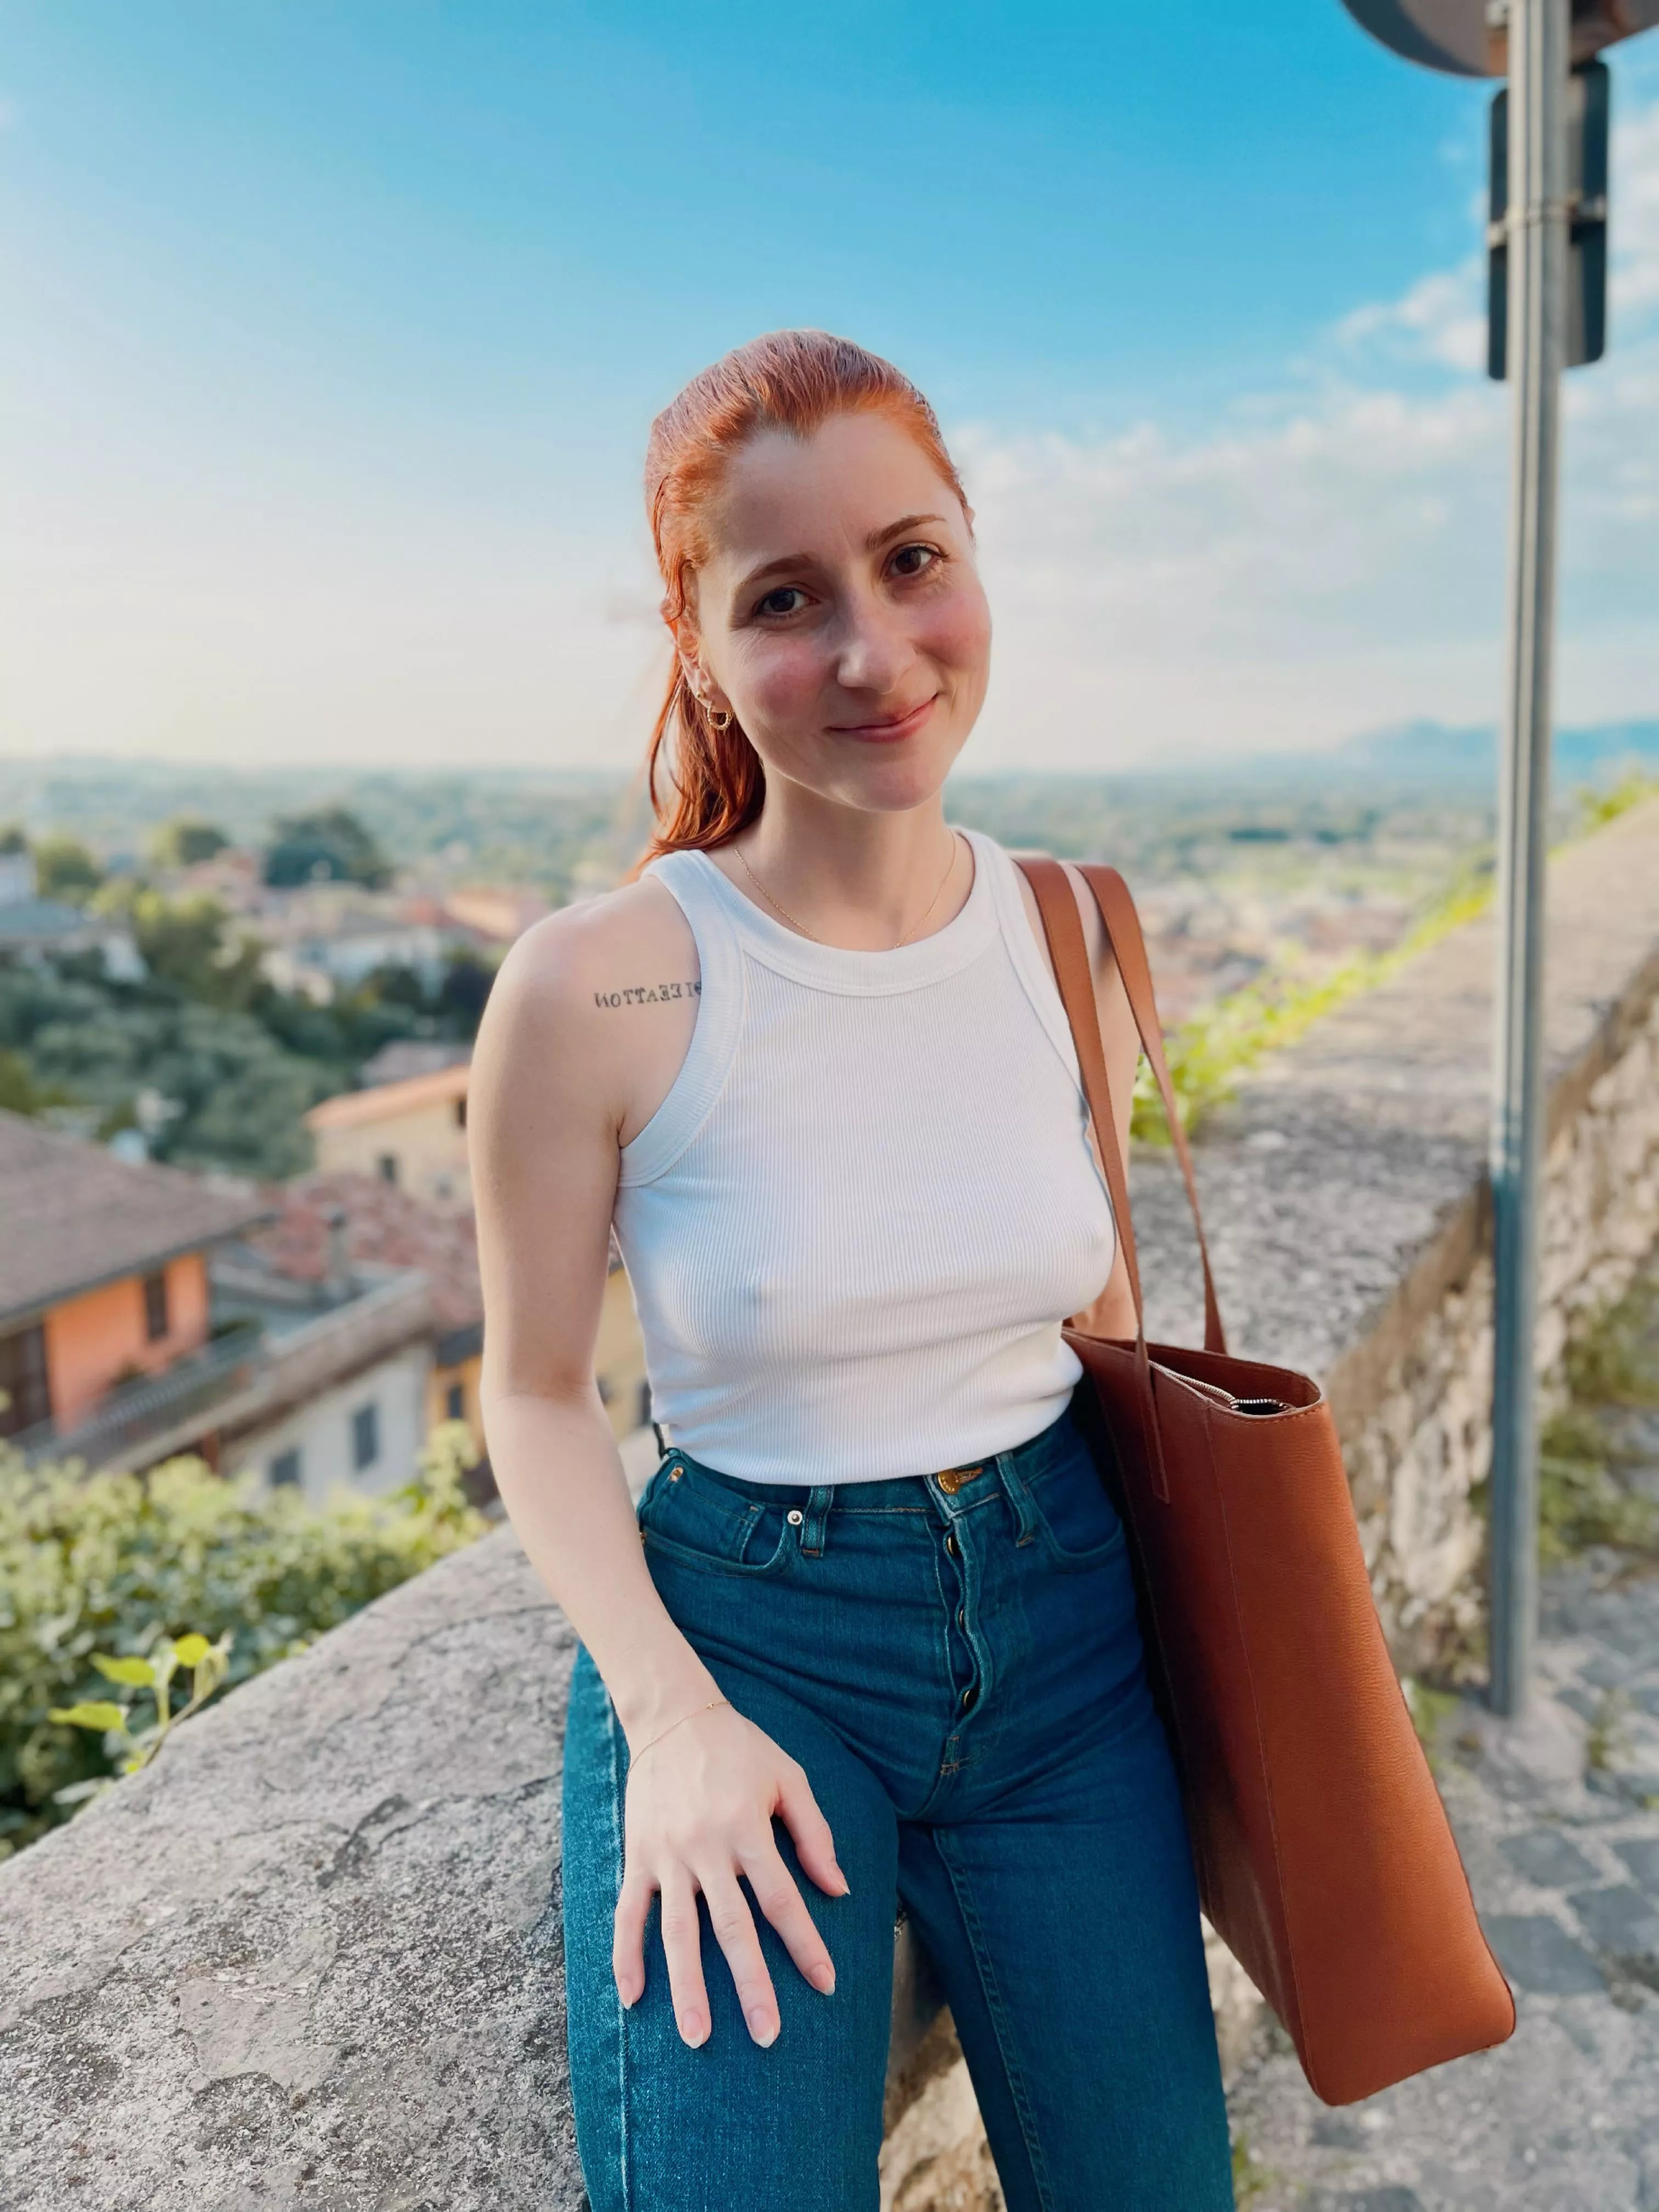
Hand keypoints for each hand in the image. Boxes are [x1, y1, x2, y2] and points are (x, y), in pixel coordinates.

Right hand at [612, 1700, 847, 2047]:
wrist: (673, 1715)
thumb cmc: (740, 1748)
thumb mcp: (788, 1777)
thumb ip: (814, 1834)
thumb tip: (838, 1889)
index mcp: (748, 1828)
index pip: (781, 1898)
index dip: (805, 1943)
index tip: (825, 1984)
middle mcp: (706, 1847)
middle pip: (731, 1927)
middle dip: (751, 1984)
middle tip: (766, 2035)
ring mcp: (667, 1855)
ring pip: (677, 1931)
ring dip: (688, 1987)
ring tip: (698, 2037)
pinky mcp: (638, 1856)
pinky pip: (628, 1912)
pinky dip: (626, 1956)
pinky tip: (633, 1998)